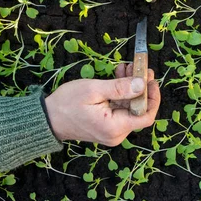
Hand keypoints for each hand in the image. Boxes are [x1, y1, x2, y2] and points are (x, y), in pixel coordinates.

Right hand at [45, 64, 160, 145]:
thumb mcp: (94, 90)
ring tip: (127, 67)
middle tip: (140, 67)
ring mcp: (112, 131)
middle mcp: (117, 133)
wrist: (46, 118)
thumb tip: (143, 84)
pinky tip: (120, 76)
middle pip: (139, 110)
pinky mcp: (108, 126)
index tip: (151, 80)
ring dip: (131, 87)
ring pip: (130, 107)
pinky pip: (121, 109)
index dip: (153, 98)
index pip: (146, 116)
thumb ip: (120, 88)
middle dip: (141, 87)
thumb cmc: (66, 103)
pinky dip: (122, 93)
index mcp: (115, 127)